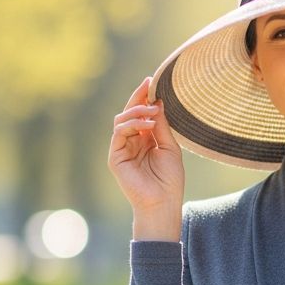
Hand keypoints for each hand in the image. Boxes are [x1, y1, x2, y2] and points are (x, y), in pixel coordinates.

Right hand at [108, 76, 184, 237]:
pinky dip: (132, 124)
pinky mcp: (115, 157)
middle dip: (139, 97)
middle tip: (149, 84)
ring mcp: (121, 149)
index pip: (141, 113)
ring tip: (153, 110)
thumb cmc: (169, 180)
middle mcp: (131, 142)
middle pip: (129, 112)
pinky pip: (119, 133)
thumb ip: (161, 126)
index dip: (145, 97)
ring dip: (138, 111)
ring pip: (122, 120)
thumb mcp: (169, 147)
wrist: (163, 203)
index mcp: (145, 139)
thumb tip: (157, 102)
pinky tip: (148, 124)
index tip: (154, 81)